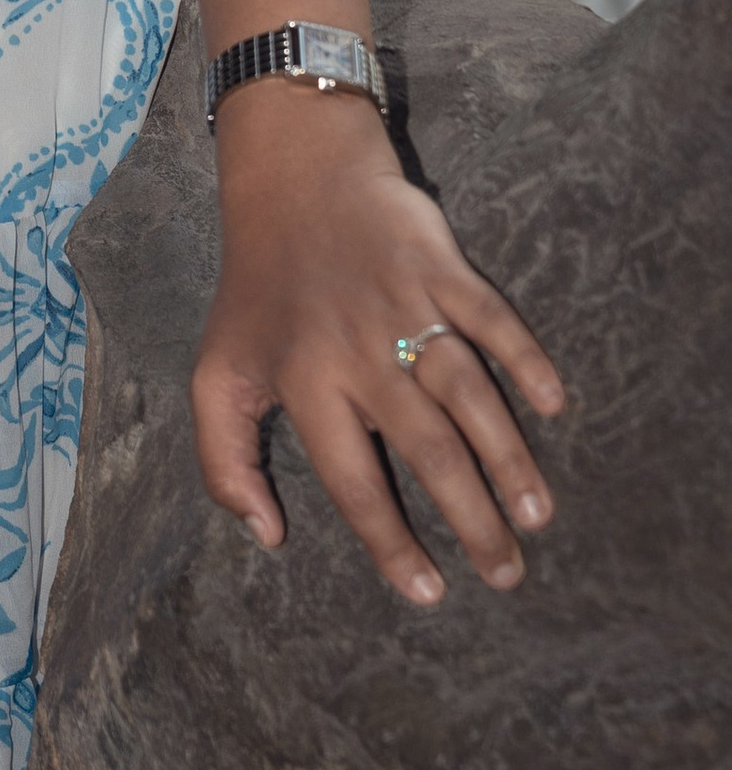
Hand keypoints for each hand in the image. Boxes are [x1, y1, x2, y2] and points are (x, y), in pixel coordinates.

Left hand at [193, 96, 565, 604]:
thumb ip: (223, 460)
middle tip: (507, 574)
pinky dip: (524, 358)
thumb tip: (267, 536)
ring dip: (507, 457)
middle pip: (425, 447)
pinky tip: (553, 404)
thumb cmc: (259, 288)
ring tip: (535, 516)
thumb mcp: (215, 372)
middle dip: (470, 518)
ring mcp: (403, 305)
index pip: (352, 480)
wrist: (293, 175)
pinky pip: (490, 318)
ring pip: (465, 392)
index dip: (391, 542)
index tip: (430, 594)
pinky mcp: (440, 266)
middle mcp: (357, 349)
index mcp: (303, 381)